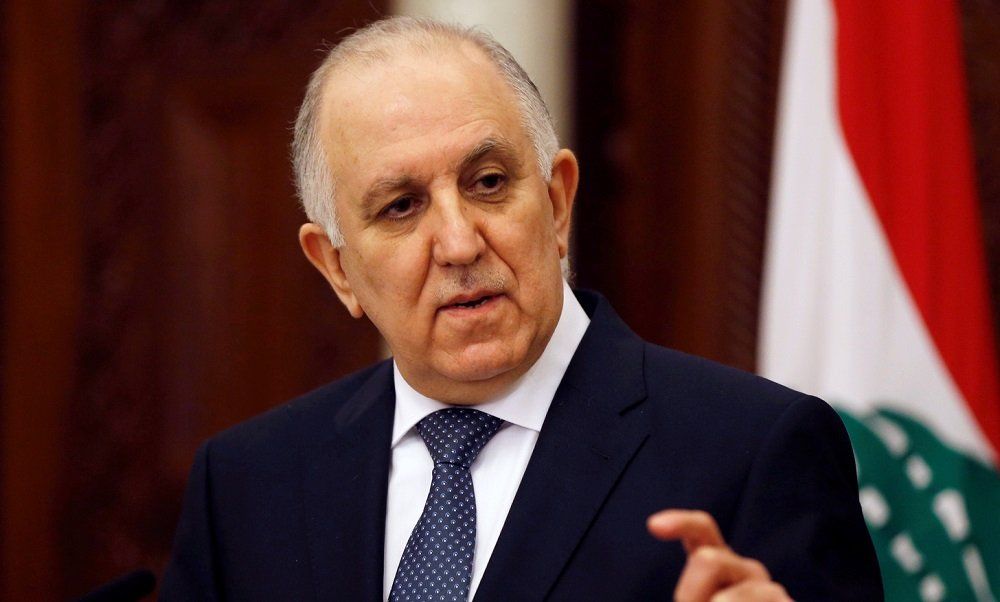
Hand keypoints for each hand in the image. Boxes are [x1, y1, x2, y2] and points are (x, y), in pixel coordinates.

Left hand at [647, 509, 792, 601]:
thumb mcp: (694, 599)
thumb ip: (690, 594)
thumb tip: (709, 583)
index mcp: (717, 564)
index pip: (701, 530)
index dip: (681, 522)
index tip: (654, 525)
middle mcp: (745, 569)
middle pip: (708, 560)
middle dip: (689, 594)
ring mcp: (769, 589)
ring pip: (724, 597)